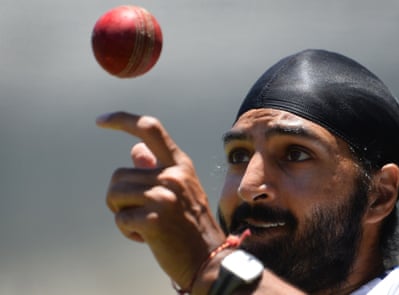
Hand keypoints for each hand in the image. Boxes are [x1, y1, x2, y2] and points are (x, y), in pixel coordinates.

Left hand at [96, 111, 225, 288]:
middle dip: (120, 197)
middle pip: (119, 174)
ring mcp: (164, 196)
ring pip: (115, 194)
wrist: (208, 258)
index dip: (122, 120)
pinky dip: (127, 231)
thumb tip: (134, 148)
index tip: (100, 122)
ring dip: (122, 213)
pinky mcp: (154, 219)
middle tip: (142, 213)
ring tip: (147, 224)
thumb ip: (156, 167)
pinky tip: (147, 237)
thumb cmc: (190, 224)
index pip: (149, 129)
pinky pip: (120, 219)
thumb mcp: (180, 190)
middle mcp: (173, 175)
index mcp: (180, 164)